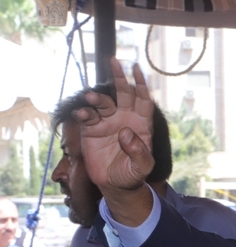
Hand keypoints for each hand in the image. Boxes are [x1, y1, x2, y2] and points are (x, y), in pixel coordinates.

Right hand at [76, 57, 154, 193]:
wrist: (115, 185)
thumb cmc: (133, 174)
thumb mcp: (142, 167)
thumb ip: (139, 151)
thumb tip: (126, 132)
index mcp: (141, 123)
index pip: (143, 99)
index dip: (141, 84)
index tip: (136, 69)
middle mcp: (125, 118)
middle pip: (123, 93)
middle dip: (119, 77)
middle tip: (113, 61)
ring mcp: (107, 122)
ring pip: (103, 103)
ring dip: (97, 98)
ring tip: (92, 98)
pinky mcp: (91, 129)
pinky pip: (87, 116)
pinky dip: (84, 113)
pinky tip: (82, 113)